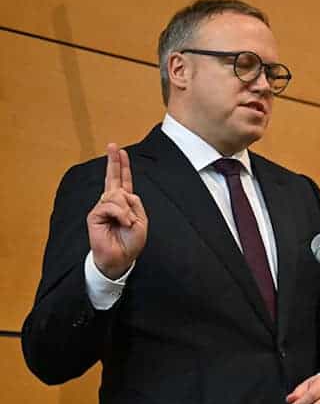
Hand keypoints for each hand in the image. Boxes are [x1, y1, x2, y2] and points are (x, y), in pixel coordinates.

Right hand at [87, 143, 147, 279]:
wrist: (121, 258)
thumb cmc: (130, 242)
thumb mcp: (141, 220)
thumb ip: (134, 204)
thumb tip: (122, 193)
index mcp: (125, 203)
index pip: (123, 181)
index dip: (122, 166)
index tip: (121, 151)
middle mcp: (113, 202)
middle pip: (112, 178)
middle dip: (114, 161)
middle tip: (113, 145)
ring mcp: (102, 208)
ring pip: (116, 195)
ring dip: (126, 210)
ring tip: (127, 223)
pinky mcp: (95, 215)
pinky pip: (110, 206)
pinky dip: (120, 214)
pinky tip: (122, 223)